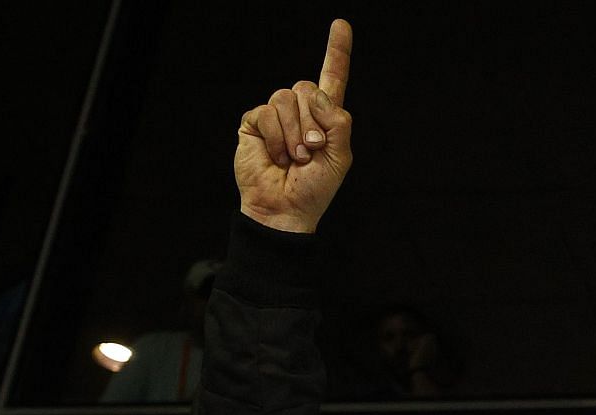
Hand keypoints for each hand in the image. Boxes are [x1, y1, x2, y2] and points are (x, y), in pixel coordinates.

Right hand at [236, 20, 353, 233]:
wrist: (285, 208)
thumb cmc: (314, 188)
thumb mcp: (340, 157)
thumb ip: (338, 122)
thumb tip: (316, 95)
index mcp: (325, 117)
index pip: (333, 78)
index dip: (337, 52)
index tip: (341, 24)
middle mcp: (300, 111)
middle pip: (308, 87)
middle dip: (313, 122)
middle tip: (312, 152)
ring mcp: (275, 115)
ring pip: (287, 98)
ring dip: (295, 133)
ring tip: (295, 157)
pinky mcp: (254, 121)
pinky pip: (267, 112)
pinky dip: (276, 138)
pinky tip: (276, 156)